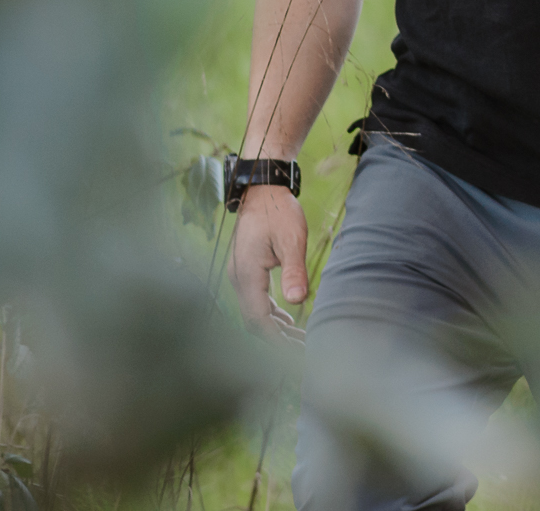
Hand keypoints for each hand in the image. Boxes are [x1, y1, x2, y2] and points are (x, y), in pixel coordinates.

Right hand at [229, 183, 309, 341]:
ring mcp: (239, 273)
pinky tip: (287, 318)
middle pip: (252, 319)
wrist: (263, 188)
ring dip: (274, 325)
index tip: (293, 350)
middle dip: (275, 337)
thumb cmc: (278, 211)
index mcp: (247, 274)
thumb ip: (294, 271)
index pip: (257, 318)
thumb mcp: (292, 239)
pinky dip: (270, 311)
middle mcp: (238, 277)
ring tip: (298, 337)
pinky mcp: (245, 269)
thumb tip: (298, 301)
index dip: (275, 338)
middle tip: (301, 348)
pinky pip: (255, 298)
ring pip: (253, 310)